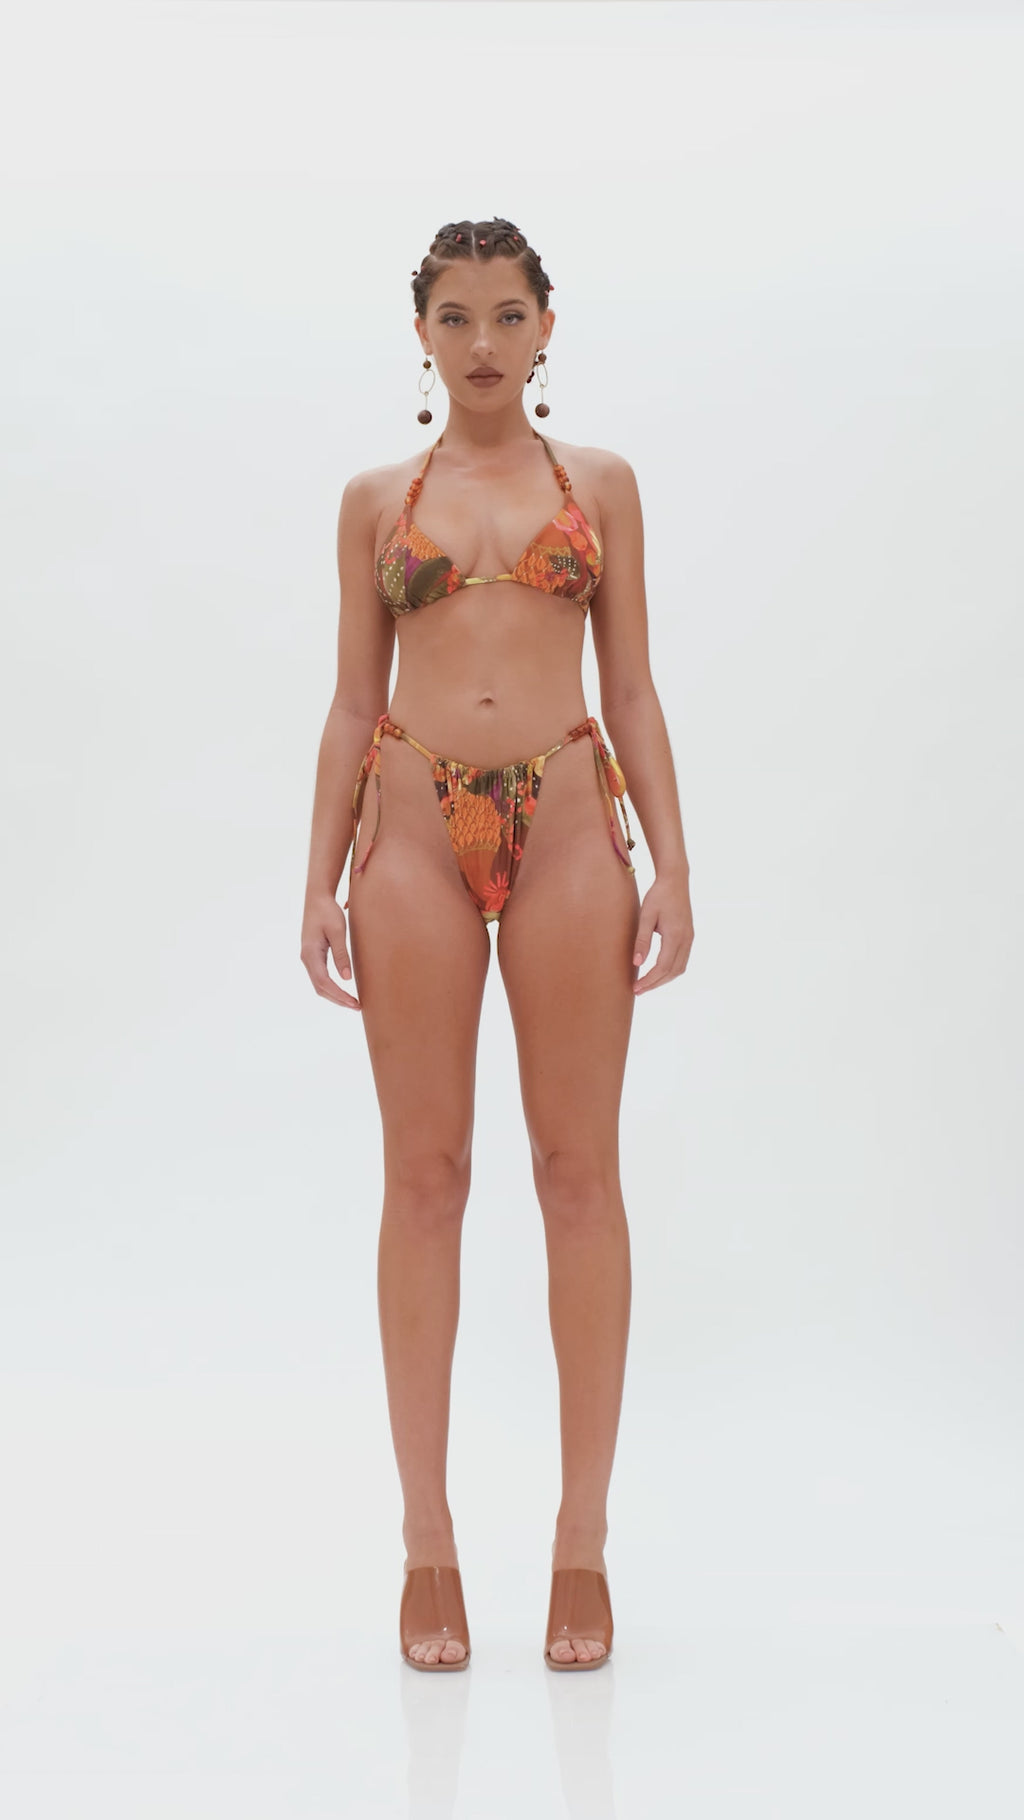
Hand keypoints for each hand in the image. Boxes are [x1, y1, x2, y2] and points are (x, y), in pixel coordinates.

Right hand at [300, 894, 361, 1010]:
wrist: (317, 898)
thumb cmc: (328, 912)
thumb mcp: (338, 931)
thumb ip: (341, 955)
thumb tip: (346, 978)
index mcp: (311, 954)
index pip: (324, 982)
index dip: (339, 995)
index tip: (354, 1003)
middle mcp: (306, 958)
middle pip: (320, 988)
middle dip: (338, 999)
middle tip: (357, 1006)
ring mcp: (308, 957)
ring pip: (319, 984)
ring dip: (334, 995)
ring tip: (352, 1002)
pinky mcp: (313, 955)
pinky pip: (320, 976)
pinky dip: (331, 987)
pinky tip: (343, 989)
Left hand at [632, 872, 693, 994]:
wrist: (675, 880)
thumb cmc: (658, 895)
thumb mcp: (645, 916)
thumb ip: (642, 940)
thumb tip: (637, 963)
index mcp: (675, 935)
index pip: (662, 967)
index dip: (649, 980)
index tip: (636, 988)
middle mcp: (686, 940)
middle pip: (672, 972)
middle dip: (655, 983)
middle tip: (638, 990)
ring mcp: (689, 939)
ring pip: (679, 968)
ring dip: (664, 979)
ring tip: (647, 984)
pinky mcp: (689, 936)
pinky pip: (682, 960)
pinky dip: (670, 970)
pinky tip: (658, 971)